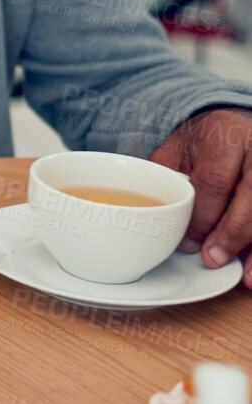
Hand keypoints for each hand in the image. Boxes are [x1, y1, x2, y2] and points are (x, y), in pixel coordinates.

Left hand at [149, 106, 251, 284]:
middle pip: (251, 197)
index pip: (215, 180)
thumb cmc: (201, 142)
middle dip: (232, 234)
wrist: (233, 127)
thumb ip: (166, 176)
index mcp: (226, 136)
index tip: (189, 241)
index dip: (203, 217)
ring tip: (245, 277)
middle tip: (212, 258)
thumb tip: (161, 216)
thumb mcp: (176, 148)